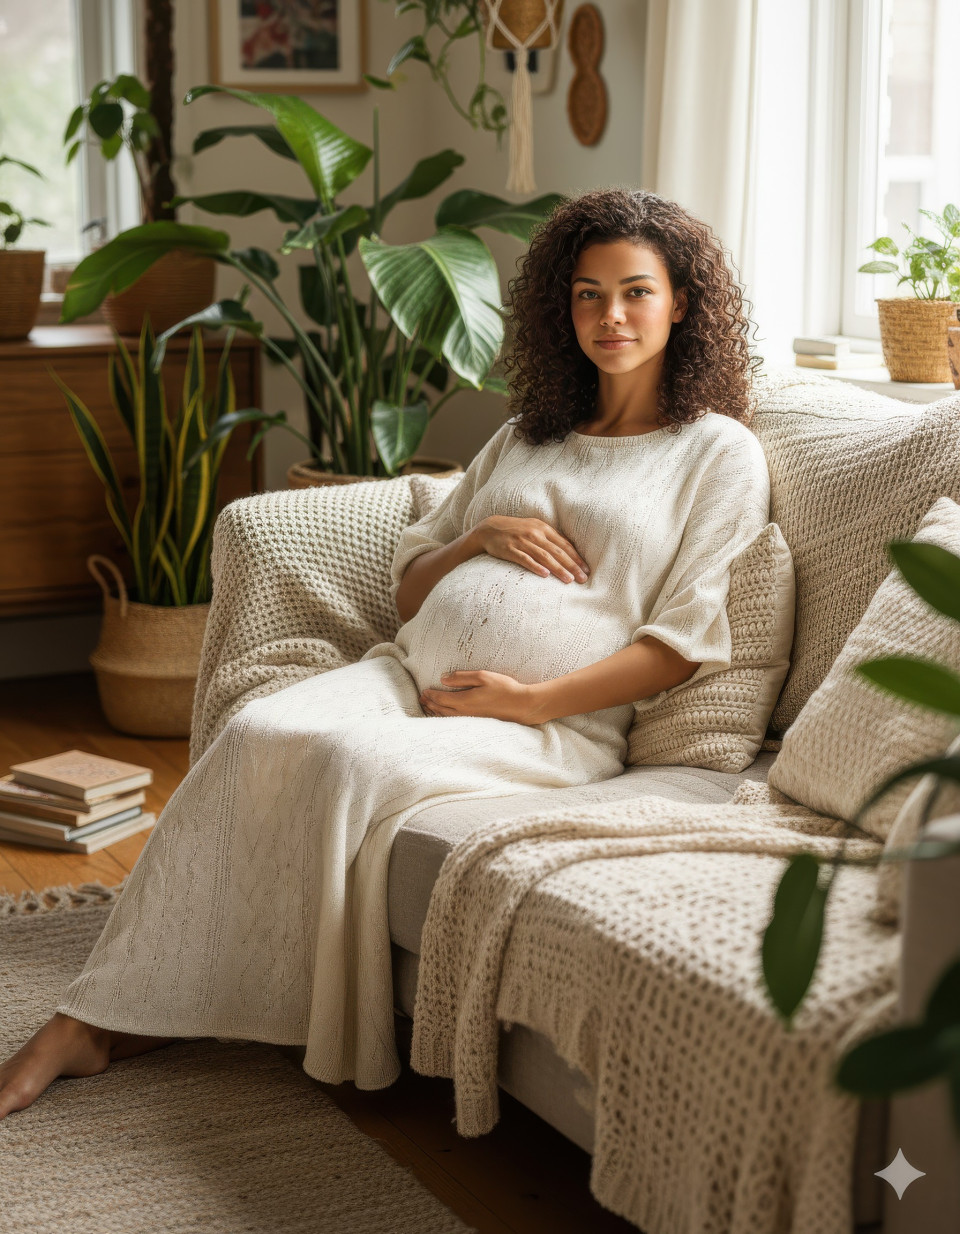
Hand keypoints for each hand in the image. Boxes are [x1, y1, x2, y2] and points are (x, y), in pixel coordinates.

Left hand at [420, 671, 546, 724]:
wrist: (521, 705)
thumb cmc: (504, 688)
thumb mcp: (482, 676)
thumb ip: (461, 677)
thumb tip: (443, 678)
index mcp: (463, 700)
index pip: (440, 698)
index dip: (430, 695)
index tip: (423, 690)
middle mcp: (464, 712)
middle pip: (440, 709)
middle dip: (429, 704)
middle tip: (421, 699)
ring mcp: (470, 718)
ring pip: (447, 717)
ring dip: (436, 711)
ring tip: (428, 707)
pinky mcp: (477, 721)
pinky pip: (455, 720)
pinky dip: (445, 717)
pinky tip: (446, 714)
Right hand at [472, 516, 588, 583]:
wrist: (489, 529)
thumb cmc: (516, 531)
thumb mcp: (534, 528)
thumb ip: (549, 538)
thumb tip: (569, 552)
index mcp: (543, 528)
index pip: (564, 544)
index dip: (576, 557)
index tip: (586, 569)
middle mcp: (534, 534)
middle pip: (557, 551)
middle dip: (572, 566)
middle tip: (583, 578)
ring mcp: (522, 541)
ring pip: (544, 556)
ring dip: (558, 569)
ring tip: (569, 580)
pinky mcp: (510, 550)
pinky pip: (525, 559)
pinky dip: (535, 567)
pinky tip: (545, 575)